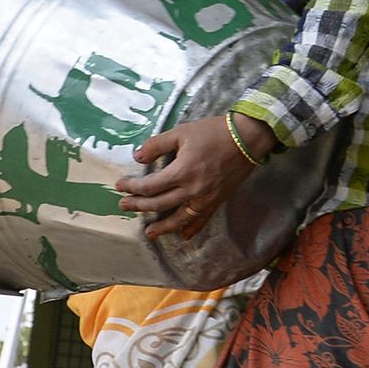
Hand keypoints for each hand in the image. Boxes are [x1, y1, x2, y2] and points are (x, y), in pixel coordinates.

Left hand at [118, 115, 260, 238]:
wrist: (248, 138)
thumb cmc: (214, 132)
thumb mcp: (181, 132)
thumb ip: (157, 145)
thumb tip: (137, 157)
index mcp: (182, 172)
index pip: (149, 186)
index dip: (132, 187)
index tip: (120, 185)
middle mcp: (192, 190)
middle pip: (159, 204)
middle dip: (139, 206)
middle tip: (124, 205)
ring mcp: (206, 198)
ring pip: (179, 219)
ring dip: (162, 227)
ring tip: (149, 232)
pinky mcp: (217, 200)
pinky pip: (202, 219)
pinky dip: (192, 228)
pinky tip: (184, 235)